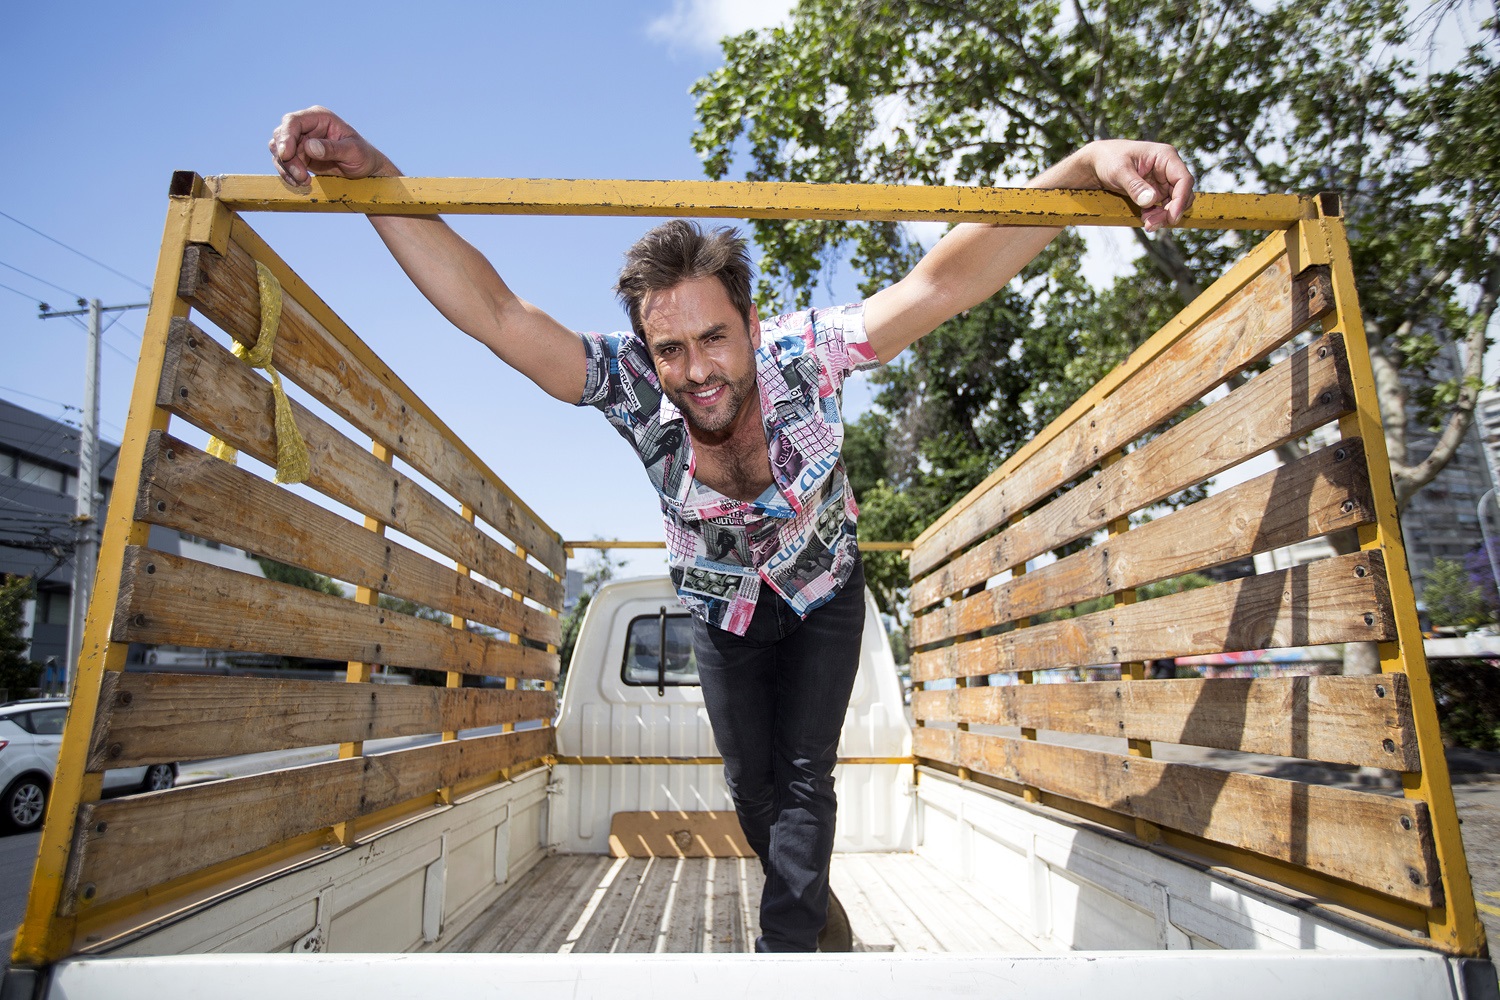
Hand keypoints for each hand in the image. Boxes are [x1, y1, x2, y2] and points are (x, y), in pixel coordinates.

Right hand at [268, 106, 397, 186]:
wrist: (365, 169)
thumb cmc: (363, 156)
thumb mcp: (353, 152)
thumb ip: (332, 149)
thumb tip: (309, 146)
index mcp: (319, 117)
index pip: (293, 121)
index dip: (285, 137)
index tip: (286, 155)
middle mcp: (307, 126)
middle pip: (281, 136)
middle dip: (286, 158)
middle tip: (301, 176)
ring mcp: (301, 140)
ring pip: (278, 150)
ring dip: (286, 168)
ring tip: (304, 181)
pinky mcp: (299, 155)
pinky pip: (284, 163)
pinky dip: (288, 174)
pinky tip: (300, 183)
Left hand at [1087, 140, 1194, 231]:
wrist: (1097, 163)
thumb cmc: (1108, 159)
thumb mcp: (1119, 170)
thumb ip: (1135, 186)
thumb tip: (1151, 200)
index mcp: (1165, 156)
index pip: (1183, 179)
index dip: (1181, 199)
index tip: (1172, 217)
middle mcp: (1168, 169)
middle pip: (1182, 194)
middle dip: (1170, 211)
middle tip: (1151, 224)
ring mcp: (1162, 182)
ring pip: (1173, 203)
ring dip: (1163, 216)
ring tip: (1146, 223)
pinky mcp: (1155, 192)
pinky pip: (1163, 207)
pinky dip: (1156, 216)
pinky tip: (1144, 218)